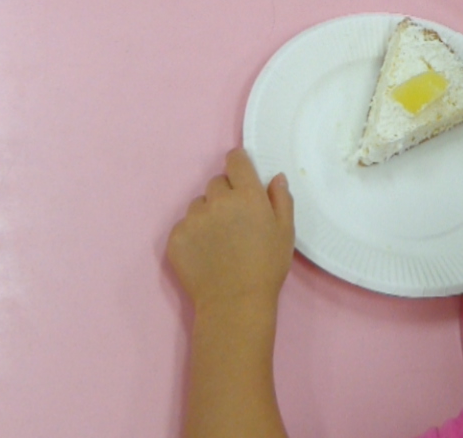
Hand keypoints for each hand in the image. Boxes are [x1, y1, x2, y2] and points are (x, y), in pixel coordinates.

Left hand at [168, 150, 295, 312]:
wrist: (234, 302)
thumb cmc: (266, 266)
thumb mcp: (286, 232)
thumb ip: (281, 199)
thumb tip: (274, 177)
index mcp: (247, 195)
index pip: (235, 160)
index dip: (238, 164)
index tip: (240, 176)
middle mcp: (218, 200)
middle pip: (216, 183)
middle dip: (225, 194)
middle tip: (234, 220)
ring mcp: (193, 218)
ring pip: (199, 204)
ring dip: (208, 214)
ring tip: (218, 240)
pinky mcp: (176, 237)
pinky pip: (185, 225)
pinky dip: (193, 234)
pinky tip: (205, 252)